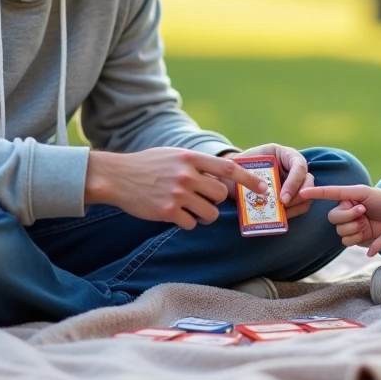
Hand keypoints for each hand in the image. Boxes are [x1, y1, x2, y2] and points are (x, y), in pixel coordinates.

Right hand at [84, 148, 267, 229]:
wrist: (117, 176)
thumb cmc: (148, 165)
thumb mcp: (175, 155)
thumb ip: (198, 164)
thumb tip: (224, 176)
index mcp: (191, 158)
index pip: (228, 168)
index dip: (249, 179)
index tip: (263, 189)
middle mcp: (186, 175)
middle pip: (220, 195)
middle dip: (217, 201)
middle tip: (204, 199)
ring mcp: (177, 194)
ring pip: (209, 214)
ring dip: (204, 215)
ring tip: (189, 208)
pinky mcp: (167, 212)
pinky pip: (190, 224)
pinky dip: (186, 222)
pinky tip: (174, 214)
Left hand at [223, 144, 313, 217]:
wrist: (235, 174)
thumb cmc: (241, 164)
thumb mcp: (246, 161)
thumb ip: (252, 172)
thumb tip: (259, 187)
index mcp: (285, 155)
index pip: (299, 165)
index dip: (294, 182)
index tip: (283, 198)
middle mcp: (294, 168)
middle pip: (308, 181)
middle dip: (298, 196)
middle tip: (283, 206)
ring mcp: (295, 182)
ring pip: (307, 196)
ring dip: (296, 206)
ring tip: (281, 213)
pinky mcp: (292, 196)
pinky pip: (299, 206)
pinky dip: (292, 213)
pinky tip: (280, 217)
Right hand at [300, 184, 380, 245]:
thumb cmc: (380, 199)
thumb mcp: (362, 191)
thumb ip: (342, 192)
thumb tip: (322, 190)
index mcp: (344, 198)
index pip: (325, 196)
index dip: (314, 194)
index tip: (301, 193)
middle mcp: (344, 212)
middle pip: (332, 218)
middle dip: (347, 216)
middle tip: (362, 211)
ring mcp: (349, 225)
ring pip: (339, 231)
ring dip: (353, 227)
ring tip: (366, 222)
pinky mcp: (355, 238)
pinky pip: (346, 241)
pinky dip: (356, 237)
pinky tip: (365, 231)